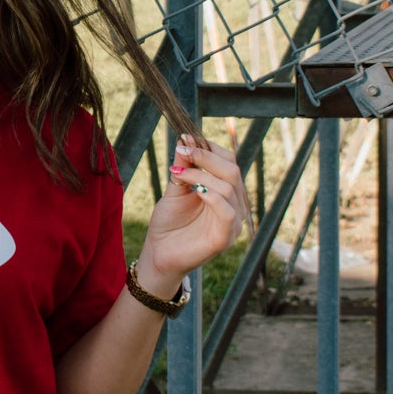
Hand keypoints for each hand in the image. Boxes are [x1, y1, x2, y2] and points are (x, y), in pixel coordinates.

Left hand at [140, 134, 246, 290]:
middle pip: (233, 171)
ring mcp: (233, 223)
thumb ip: (184, 166)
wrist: (158, 255)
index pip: (230, 162)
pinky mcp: (225, 238)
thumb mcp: (175, 189)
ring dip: (201, 174)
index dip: (211, 148)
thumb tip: (186, 138)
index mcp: (226, 193)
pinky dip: (212, 197)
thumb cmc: (168, 224)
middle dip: (207, 157)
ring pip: (229, 187)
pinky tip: (196, 191)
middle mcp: (234, 206)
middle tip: (184, 150)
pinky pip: (228, 212)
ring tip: (178, 174)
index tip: (187, 140)